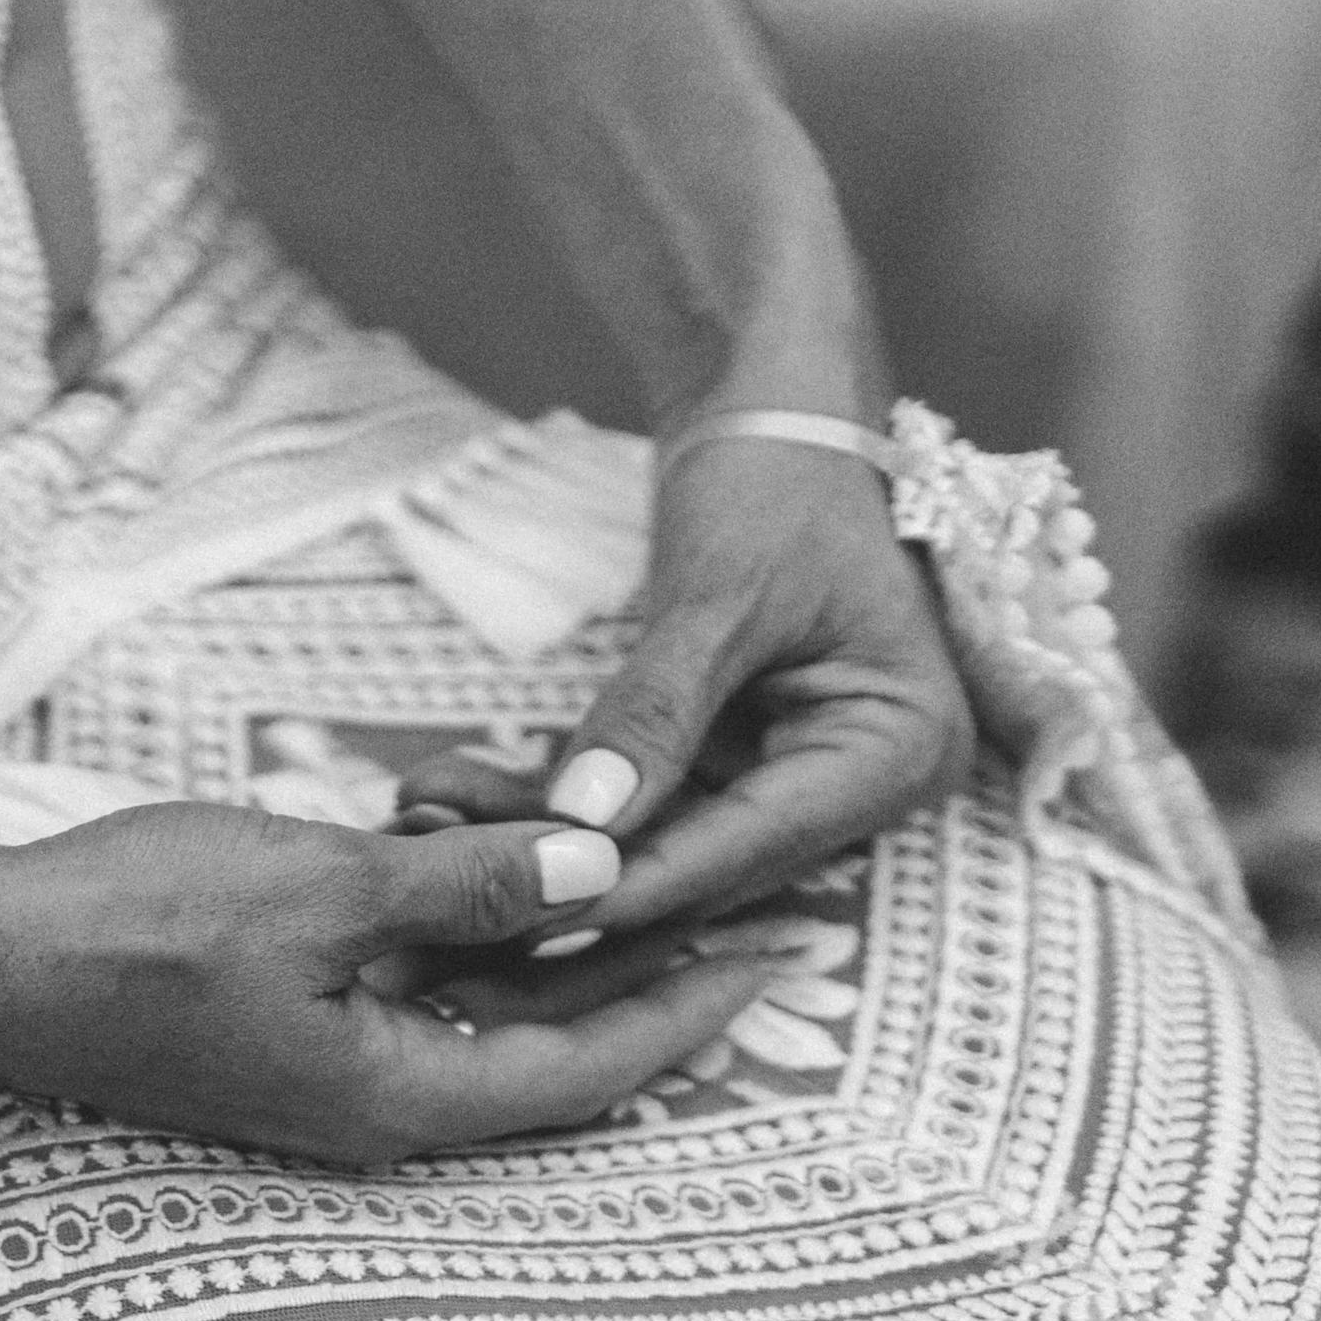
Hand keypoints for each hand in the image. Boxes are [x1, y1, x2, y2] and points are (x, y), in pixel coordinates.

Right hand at [0, 800, 786, 1167]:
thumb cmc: (132, 925)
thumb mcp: (320, 886)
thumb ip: (467, 886)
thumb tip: (599, 872)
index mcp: (396, 1097)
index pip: (589, 1070)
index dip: (690, 1011)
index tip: (776, 951)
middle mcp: (375, 1105)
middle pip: (552, 1051)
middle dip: (645, 975)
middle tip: (746, 903)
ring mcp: (327, 1070)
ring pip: (486, 1014)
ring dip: (556, 946)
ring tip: (640, 867)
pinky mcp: (288, 1026)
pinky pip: (418, 989)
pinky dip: (470, 933)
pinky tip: (493, 857)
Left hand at [396, 434, 971, 941]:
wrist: (776, 409)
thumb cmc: (779, 478)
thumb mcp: (721, 593)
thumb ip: (654, 713)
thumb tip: (584, 823)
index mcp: (898, 756)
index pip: (748, 847)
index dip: (630, 883)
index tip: (522, 911)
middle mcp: (857, 789)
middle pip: (699, 870)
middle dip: (568, 879)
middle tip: (448, 901)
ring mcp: (791, 782)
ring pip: (651, 849)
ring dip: (538, 843)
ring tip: (422, 833)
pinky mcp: (727, 765)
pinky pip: (632, 805)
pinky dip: (548, 801)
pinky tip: (451, 798)